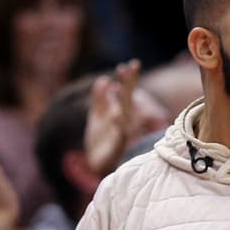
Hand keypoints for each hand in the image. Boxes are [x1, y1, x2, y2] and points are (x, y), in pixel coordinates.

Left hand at [85, 59, 146, 174]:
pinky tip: (116, 116)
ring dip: (122, 102)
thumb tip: (104, 80)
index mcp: (119, 111)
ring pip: (124, 115)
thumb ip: (100, 98)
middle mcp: (124, 120)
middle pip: (128, 99)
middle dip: (129, 84)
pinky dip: (119, 126)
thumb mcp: (98, 115)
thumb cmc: (101, 139)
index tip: (132, 64)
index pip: (127, 91)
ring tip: (119, 89)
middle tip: (130, 68)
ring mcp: (122, 133)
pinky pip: (120, 136)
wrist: (98, 164)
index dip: (129, 78)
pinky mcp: (116, 146)